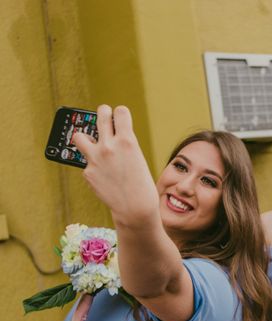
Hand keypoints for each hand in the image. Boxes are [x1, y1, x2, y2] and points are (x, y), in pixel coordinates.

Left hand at [74, 105, 157, 223]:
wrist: (135, 208)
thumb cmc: (141, 185)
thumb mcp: (138, 159)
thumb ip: (124, 146)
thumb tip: (108, 137)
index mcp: (127, 141)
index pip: (120, 112)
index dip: (120, 114)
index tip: (119, 117)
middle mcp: (109, 146)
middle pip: (101, 115)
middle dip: (103, 112)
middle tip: (104, 114)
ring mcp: (96, 158)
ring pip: (79, 136)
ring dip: (85, 137)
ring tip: (90, 142)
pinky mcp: (88, 172)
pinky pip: (87, 164)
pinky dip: (94, 168)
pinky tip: (103, 177)